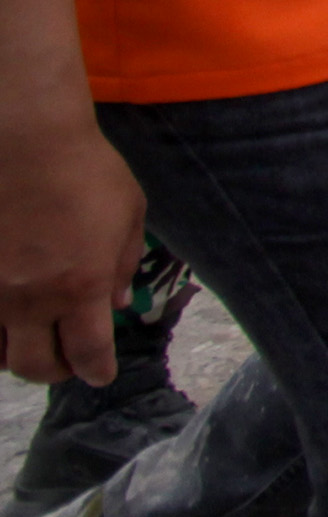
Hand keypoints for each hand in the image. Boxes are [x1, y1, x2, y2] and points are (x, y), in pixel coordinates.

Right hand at [0, 117, 143, 386]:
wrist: (24, 141)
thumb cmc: (85, 170)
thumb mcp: (128, 213)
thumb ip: (121, 263)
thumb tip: (117, 303)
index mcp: (81, 288)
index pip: (89, 353)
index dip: (96, 371)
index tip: (100, 375)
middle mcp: (32, 300)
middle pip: (39, 366)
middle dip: (57, 372)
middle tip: (66, 362)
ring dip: (18, 355)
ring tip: (32, 342)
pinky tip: (4, 322)